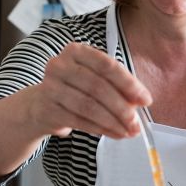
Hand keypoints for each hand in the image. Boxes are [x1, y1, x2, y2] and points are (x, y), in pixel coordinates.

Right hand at [32, 42, 151, 138]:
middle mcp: (59, 65)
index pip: (107, 65)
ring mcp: (50, 87)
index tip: (146, 100)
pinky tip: (114, 133)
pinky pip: (79, 121)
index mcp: (75, 51)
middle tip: (137, 122)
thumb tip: (140, 102)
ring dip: (113, 121)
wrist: (39, 106)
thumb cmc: (73, 89)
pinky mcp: (47, 110)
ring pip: (89, 106)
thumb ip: (117, 86)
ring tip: (128, 131)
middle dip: (122, 107)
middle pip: (98, 87)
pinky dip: (101, 129)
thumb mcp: (94, 79)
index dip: (129, 84)